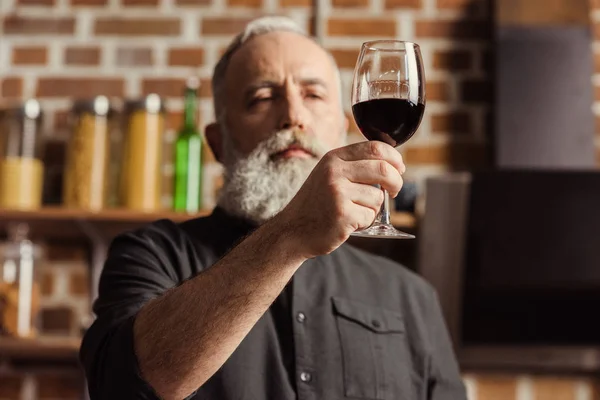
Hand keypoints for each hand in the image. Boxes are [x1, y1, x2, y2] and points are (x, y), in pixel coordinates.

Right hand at [276, 141, 404, 258]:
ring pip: (378, 197)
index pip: (375, 147)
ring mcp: (337, 193)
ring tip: (352, 212)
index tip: (399, 168)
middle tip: (394, 191)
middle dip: (396, 182)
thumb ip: (354, 166)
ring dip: (373, 208)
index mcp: (333, 158)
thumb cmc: (316, 204)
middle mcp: (334, 172)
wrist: (292, 230)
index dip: (394, 158)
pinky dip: (364, 223)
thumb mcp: (329, 175)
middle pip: (383, 169)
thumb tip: (392, 166)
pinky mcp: (342, 215)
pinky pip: (370, 216)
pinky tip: (347, 223)